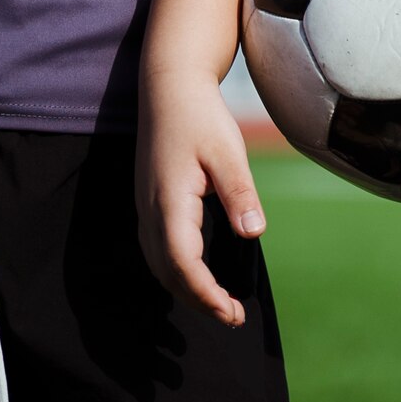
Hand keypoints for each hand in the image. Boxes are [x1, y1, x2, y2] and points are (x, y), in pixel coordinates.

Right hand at [138, 72, 267, 327]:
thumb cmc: (200, 114)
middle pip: (167, 272)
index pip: (182, 263)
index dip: (205, 292)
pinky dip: (176, 271)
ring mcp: (146, 207)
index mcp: (169, 202)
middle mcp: (151, 210)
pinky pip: (157, 250)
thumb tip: (254, 232)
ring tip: (220, 304)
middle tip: (234, 316)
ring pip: (159, 264)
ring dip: (186, 289)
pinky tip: (197, 275)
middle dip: (198, 300)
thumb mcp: (227, 151)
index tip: (230, 311)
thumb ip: (239, 192)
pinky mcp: (150, 202)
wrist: (169, 85)